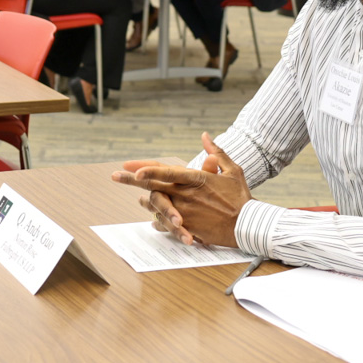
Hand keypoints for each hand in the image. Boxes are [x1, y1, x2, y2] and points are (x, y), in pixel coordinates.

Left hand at [111, 134, 249, 246]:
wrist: (248, 225)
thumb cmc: (241, 197)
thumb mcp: (232, 170)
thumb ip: (216, 152)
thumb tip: (205, 136)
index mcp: (196, 179)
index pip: (166, 172)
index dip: (147, 169)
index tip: (131, 167)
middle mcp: (186, 195)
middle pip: (153, 186)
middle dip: (131, 180)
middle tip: (115, 175)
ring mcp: (185, 212)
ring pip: (157, 205)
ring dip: (145, 201)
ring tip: (137, 199)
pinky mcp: (188, 227)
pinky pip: (166, 224)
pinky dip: (158, 221)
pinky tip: (151, 219)